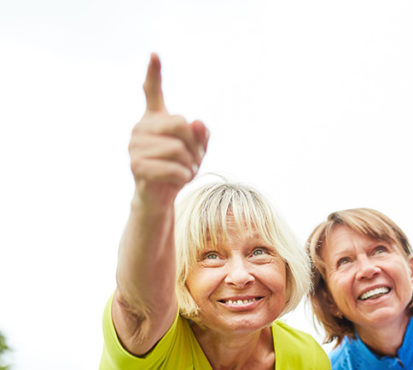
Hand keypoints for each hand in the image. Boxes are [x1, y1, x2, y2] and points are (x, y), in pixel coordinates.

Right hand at [128, 54, 207, 201]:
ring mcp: (135, 146)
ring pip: (178, 149)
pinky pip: (173, 168)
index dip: (154, 73)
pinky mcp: (137, 166)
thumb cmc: (178, 168)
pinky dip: (184, 176)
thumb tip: (198, 122)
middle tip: (193, 159)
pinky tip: (179, 180)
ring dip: (190, 164)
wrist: (160, 196)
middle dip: (195, 145)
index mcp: (154, 119)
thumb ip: (201, 135)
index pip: (152, 92)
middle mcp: (140, 128)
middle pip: (180, 124)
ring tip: (184, 171)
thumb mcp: (197, 150)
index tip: (155, 54)